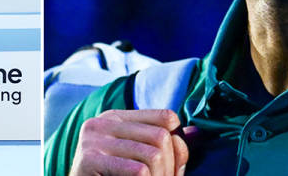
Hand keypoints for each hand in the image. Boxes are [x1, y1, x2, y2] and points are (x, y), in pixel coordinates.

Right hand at [69, 109, 190, 175]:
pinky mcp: (89, 159)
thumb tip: (198, 133)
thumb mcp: (140, 159)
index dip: (179, 146)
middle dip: (172, 167)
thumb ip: (167, 145)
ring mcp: (93, 139)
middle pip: (161, 137)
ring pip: (153, 155)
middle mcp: (103, 122)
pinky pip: (137, 170)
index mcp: (116, 117)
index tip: (174, 169)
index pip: (166, 118)